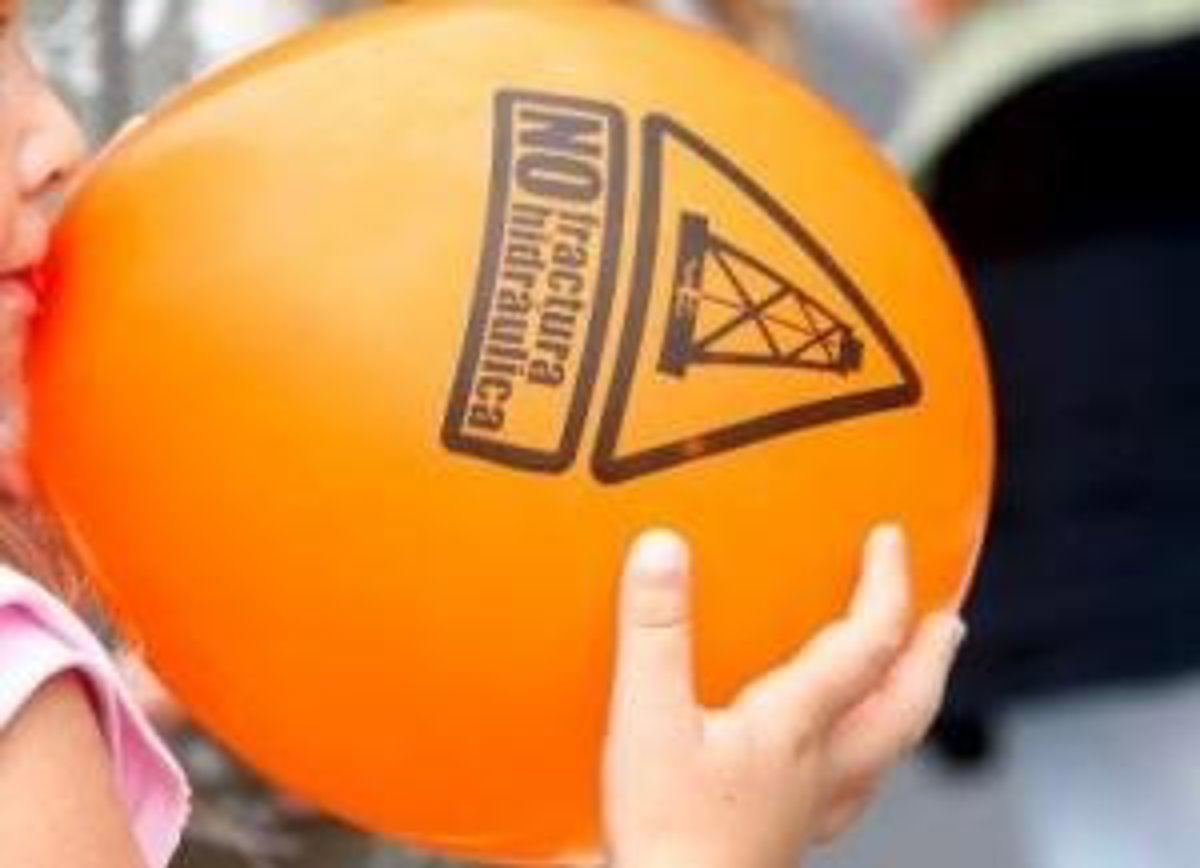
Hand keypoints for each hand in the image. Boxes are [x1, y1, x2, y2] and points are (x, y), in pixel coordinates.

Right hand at [603, 525, 964, 867]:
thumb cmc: (669, 838)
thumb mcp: (646, 719)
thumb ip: (655, 632)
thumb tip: (663, 550)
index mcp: (796, 726)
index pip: (867, 644)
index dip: (887, 586)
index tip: (891, 540)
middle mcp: (819, 766)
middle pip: (904, 707)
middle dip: (930, 656)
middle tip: (945, 620)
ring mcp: (809, 808)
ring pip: (885, 751)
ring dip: (908, 704)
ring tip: (910, 678)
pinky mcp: (785, 837)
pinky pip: (847, 788)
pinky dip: (861, 759)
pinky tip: (836, 761)